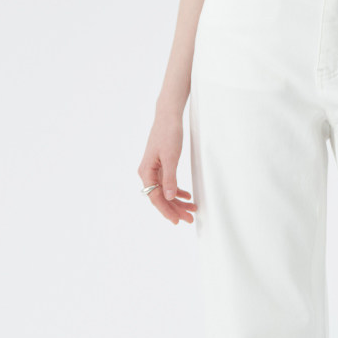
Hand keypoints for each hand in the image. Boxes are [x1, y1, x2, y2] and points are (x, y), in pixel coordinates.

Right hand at [139, 110, 197, 224]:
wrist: (168, 116)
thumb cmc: (168, 134)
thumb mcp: (171, 157)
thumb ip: (170, 178)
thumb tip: (168, 197)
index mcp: (146, 172)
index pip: (155, 197)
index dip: (166, 210)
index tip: (177, 221)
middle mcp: (147, 172)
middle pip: (160, 197)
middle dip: (175, 209)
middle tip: (190, 218)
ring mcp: (154, 169)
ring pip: (165, 191)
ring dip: (178, 201)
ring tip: (192, 209)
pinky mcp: (161, 165)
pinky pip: (167, 183)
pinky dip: (177, 191)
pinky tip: (186, 196)